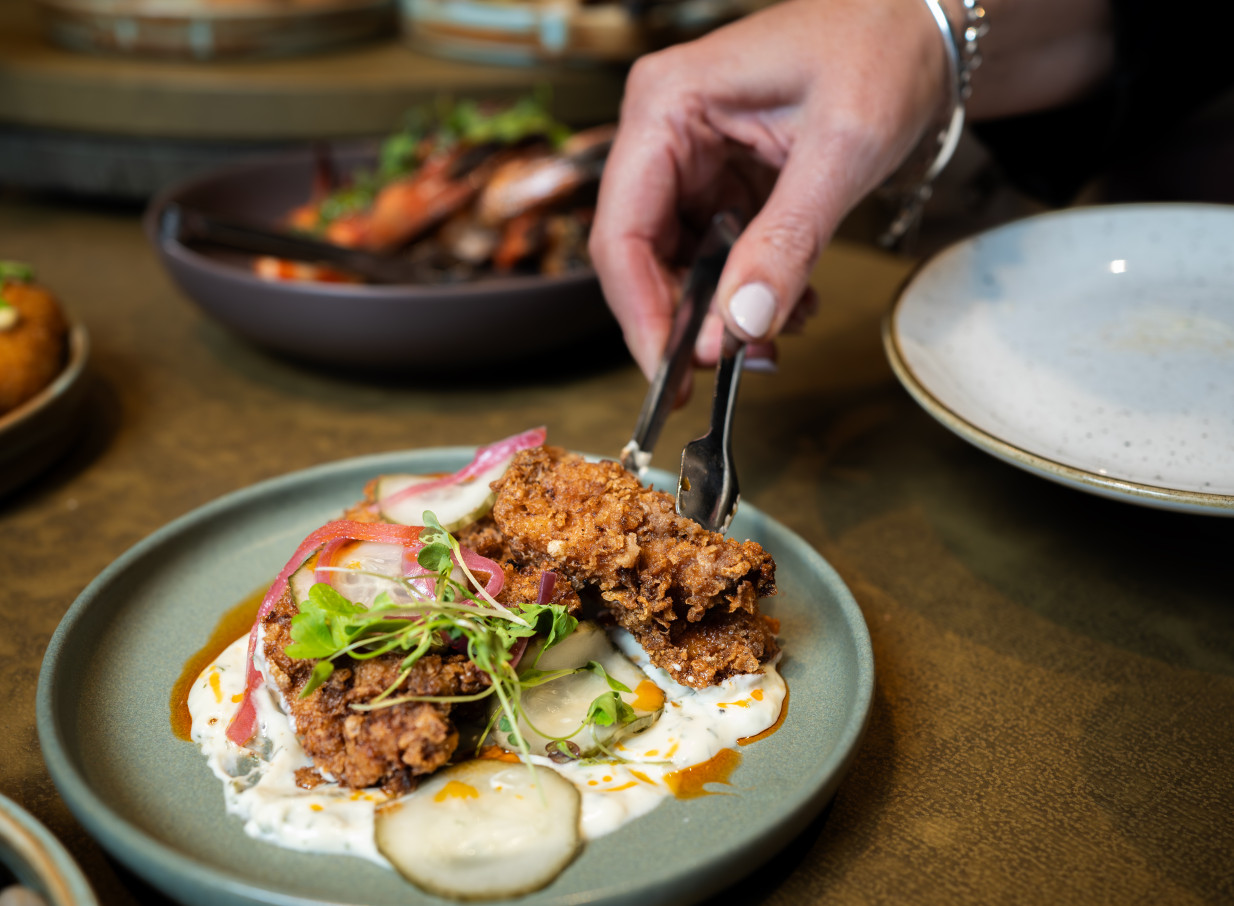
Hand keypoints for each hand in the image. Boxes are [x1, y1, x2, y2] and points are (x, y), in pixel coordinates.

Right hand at [589, 0, 948, 379]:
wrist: (920, 27)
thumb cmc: (879, 50)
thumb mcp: (839, 152)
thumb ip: (787, 243)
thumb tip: (740, 325)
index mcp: (667, 105)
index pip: (622, 232)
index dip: (641, 313)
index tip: (671, 373)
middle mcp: (665, 133)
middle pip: (641, 256)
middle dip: (683, 320)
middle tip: (725, 369)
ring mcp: (692, 158)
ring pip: (677, 263)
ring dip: (719, 312)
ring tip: (772, 337)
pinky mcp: (722, 179)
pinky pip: (716, 253)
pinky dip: (745, 289)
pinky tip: (787, 303)